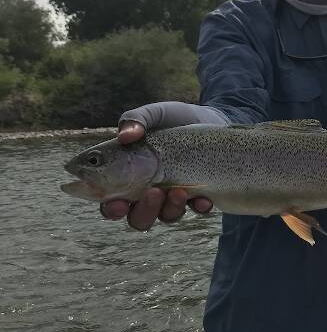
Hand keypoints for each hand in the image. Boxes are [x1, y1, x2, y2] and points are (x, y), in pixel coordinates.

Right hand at [100, 103, 216, 230]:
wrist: (210, 118)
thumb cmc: (173, 118)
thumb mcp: (154, 114)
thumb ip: (136, 119)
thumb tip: (125, 135)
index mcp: (126, 176)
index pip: (111, 202)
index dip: (111, 208)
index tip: (118, 203)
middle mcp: (147, 192)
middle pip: (137, 217)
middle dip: (143, 212)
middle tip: (153, 192)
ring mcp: (173, 196)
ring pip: (166, 216)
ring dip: (170, 208)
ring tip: (179, 190)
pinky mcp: (198, 196)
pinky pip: (197, 209)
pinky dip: (199, 206)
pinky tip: (203, 199)